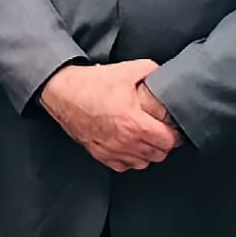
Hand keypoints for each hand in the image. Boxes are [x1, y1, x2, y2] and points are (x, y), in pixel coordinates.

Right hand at [39, 60, 180, 172]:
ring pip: (141, 163)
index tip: (172, 128)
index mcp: (134, 123)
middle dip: (162, 143)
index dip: (173, 134)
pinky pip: (122, 166)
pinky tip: (128, 147)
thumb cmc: (90, 84)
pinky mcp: (98, 153)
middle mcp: (124, 141)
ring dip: (147, 153)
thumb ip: (149, 70)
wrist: (62, 92)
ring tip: (146, 140)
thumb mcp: (125, 70)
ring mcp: (111, 150)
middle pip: (157, 155)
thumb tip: (162, 73)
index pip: (167, 141)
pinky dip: (129, 159)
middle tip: (160, 132)